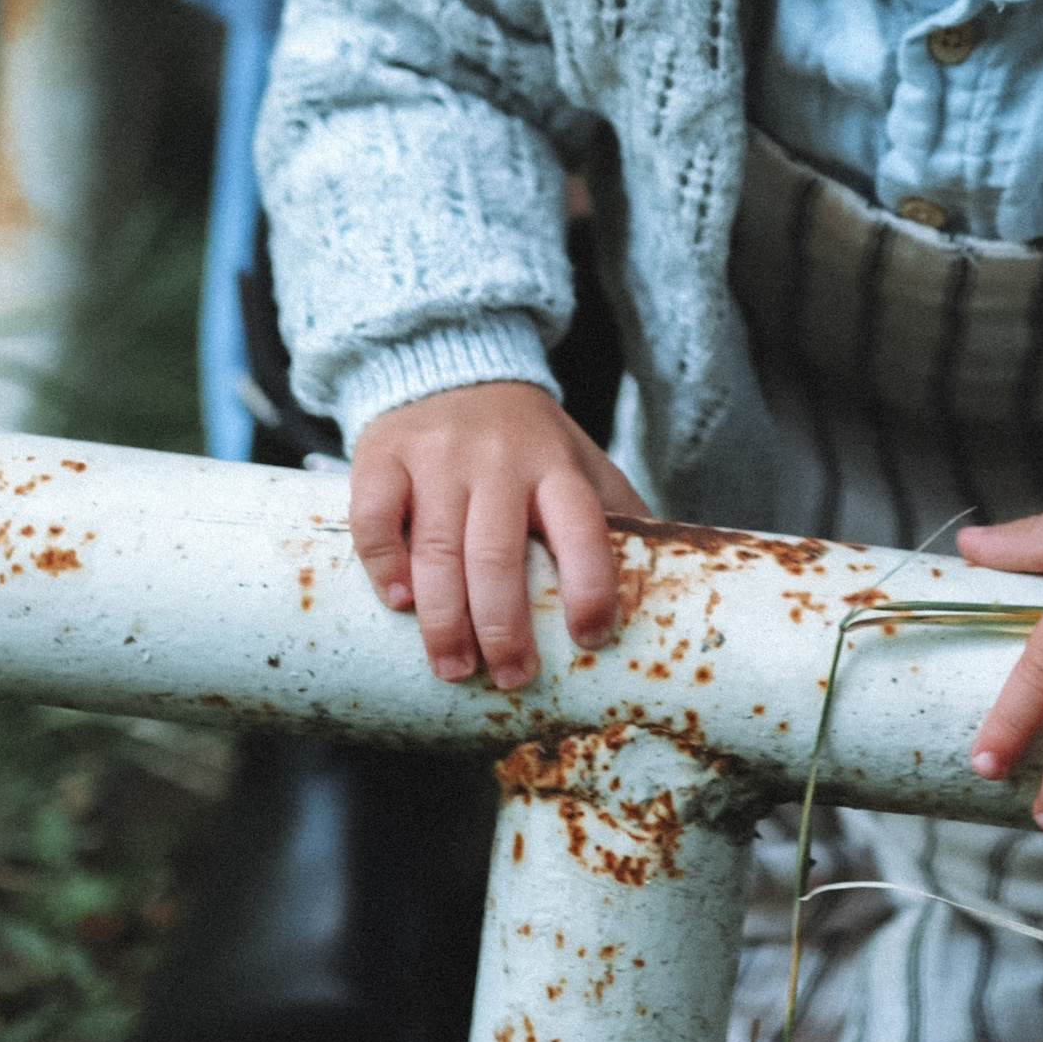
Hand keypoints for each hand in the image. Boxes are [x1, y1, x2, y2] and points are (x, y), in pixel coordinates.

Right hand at [348, 381, 647, 691]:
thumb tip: (667, 584)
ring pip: (436, 546)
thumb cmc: (525, 439)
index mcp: (556, 466)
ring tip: (453, 667)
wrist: (452, 365)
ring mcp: (437, 456)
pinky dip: (384, 563)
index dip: (590, 587)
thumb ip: (618, 513)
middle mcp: (497, 459)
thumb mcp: (580, 462)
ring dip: (443, 618)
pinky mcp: (383, 455)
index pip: (582, 528)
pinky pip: (375, 517)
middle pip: (498, 553)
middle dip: (504, 627)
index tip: (591, 639)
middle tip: (510, 676)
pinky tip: (398, 602)